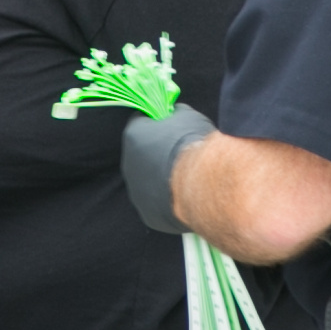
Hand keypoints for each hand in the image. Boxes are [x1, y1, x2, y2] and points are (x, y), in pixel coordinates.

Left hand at [121, 106, 216, 233]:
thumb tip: (175, 114)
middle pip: (144, 155)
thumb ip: (176, 114)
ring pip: (149, 182)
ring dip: (164, 179)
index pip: (141, 123)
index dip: (158, 123)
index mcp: (134, 135)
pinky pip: (158, 204)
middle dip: (160, 154)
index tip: (172, 126)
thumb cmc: (193, 145)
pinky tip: (187, 197)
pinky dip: (170, 200)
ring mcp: (136, 192)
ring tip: (188, 179)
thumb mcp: (188, 116)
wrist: (202, 183)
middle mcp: (128, 164)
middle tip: (182, 155)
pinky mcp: (148, 215)